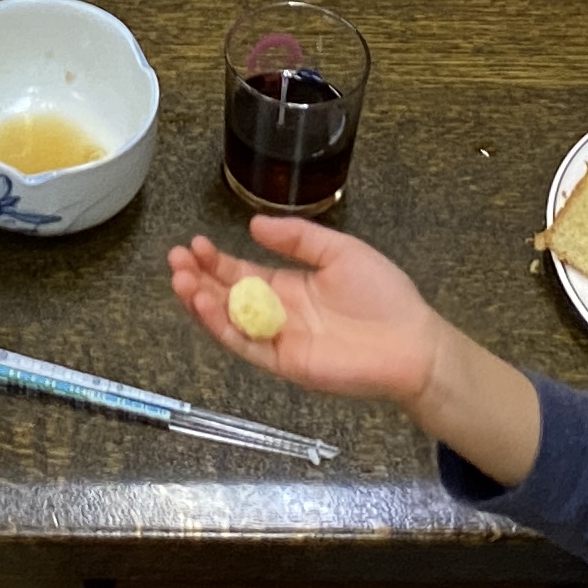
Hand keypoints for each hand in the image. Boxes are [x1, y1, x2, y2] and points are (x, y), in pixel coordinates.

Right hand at [164, 215, 446, 405]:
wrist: (411, 342)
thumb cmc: (382, 295)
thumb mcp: (339, 251)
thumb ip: (298, 239)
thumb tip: (255, 224)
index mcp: (289, 286)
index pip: (241, 272)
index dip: (216, 260)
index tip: (195, 243)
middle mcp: (277, 313)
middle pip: (226, 296)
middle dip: (198, 278)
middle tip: (176, 259)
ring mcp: (277, 340)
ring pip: (228, 322)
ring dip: (201, 303)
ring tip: (180, 280)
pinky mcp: (284, 363)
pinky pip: (245, 346)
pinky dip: (222, 327)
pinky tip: (204, 306)